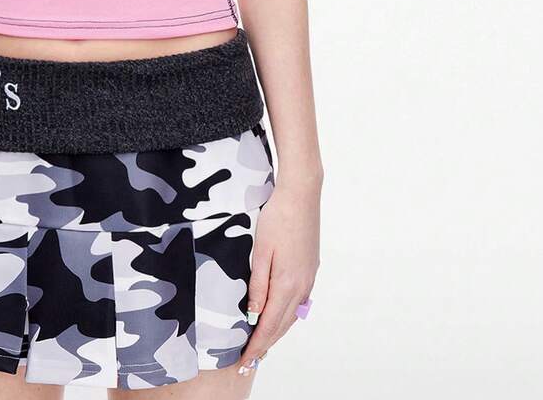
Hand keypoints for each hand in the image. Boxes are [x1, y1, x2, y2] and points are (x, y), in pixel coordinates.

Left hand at [238, 180, 319, 372]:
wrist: (301, 194)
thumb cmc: (276, 218)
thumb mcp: (260, 251)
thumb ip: (257, 285)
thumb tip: (253, 314)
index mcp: (287, 283)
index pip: (269, 324)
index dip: (256, 344)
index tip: (245, 360)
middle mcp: (301, 286)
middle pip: (282, 324)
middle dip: (266, 344)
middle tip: (250, 360)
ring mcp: (308, 278)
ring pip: (291, 315)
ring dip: (277, 331)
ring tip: (262, 344)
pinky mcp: (310, 269)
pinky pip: (298, 302)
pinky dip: (286, 315)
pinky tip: (278, 316)